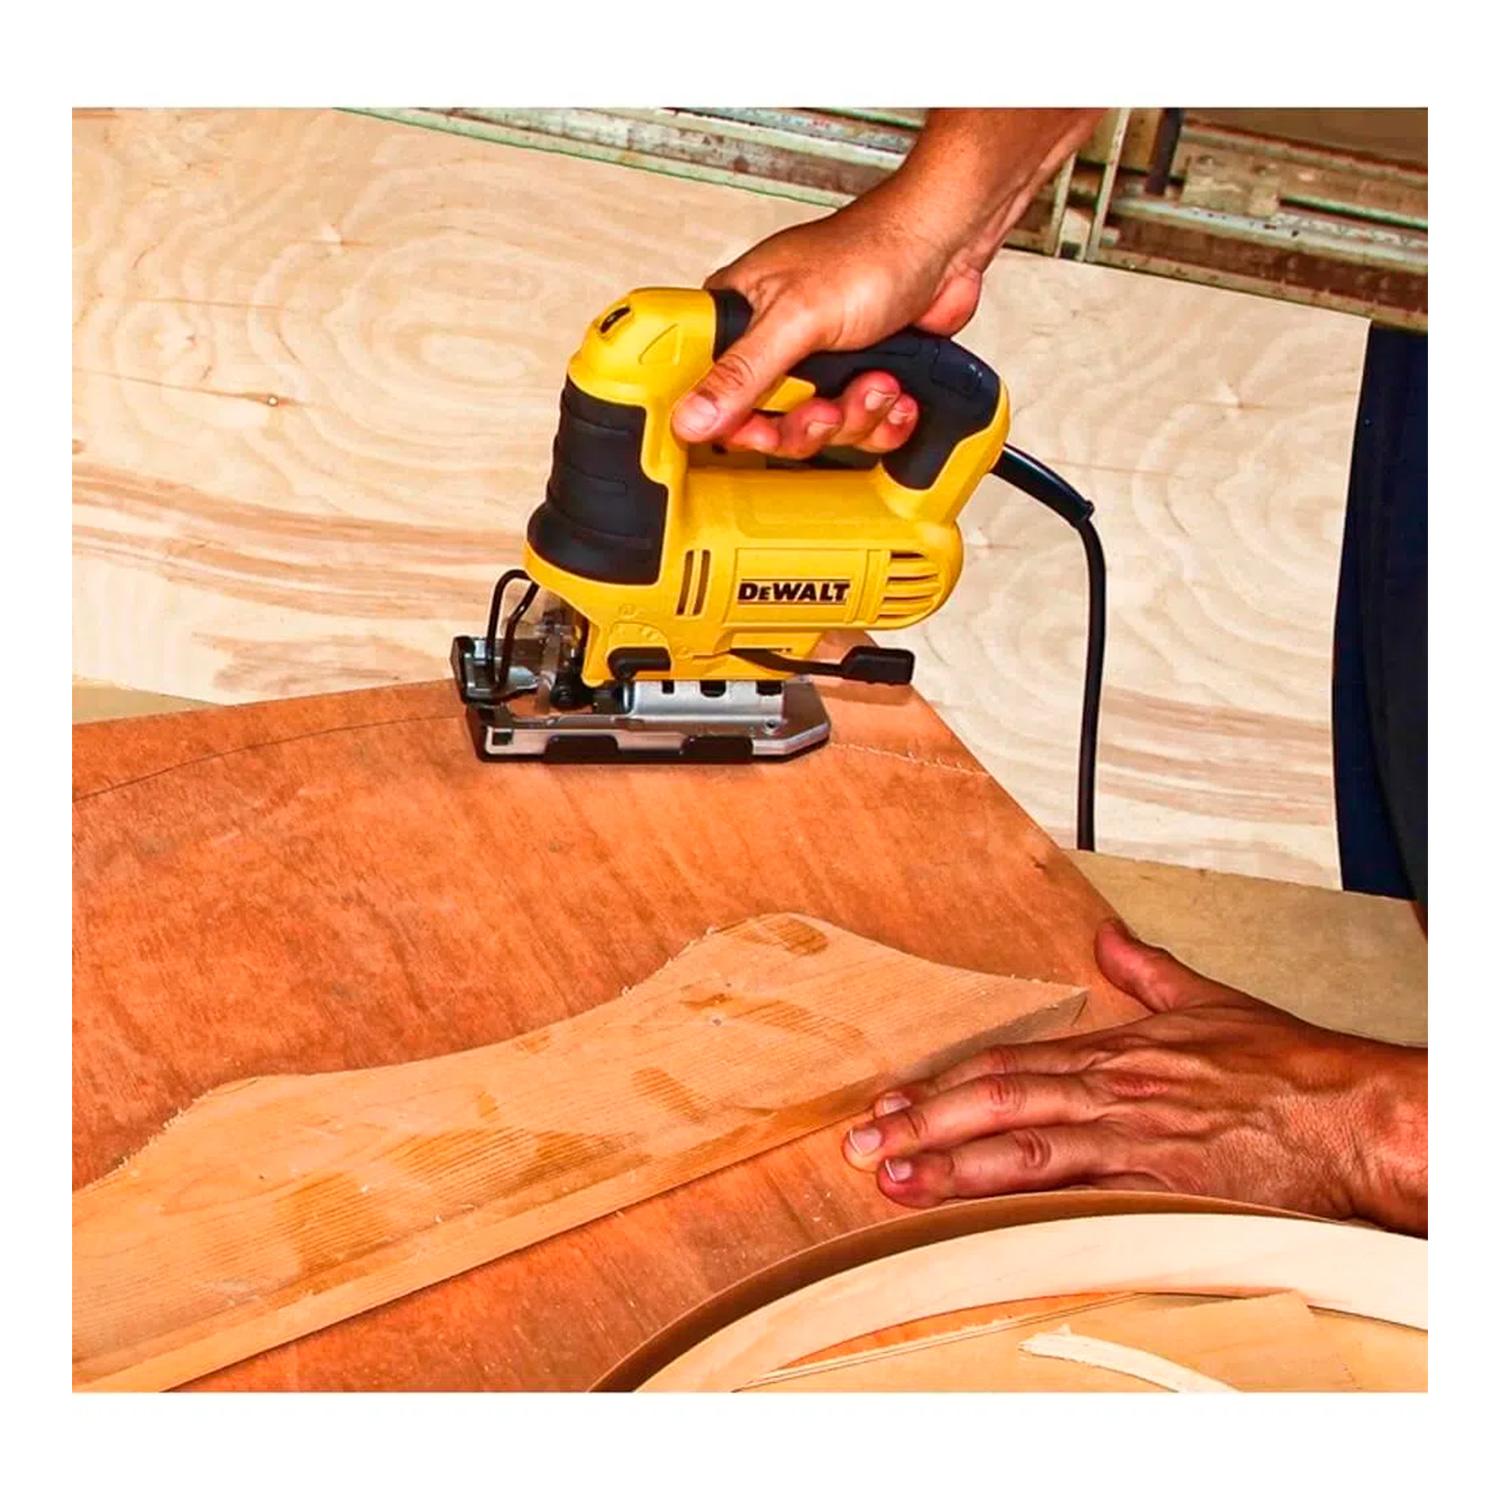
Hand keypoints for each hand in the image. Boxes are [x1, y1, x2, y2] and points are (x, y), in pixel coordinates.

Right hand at [671, 185, 984, 458]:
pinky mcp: (854, 380)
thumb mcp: (796, 317)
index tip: (756, 428)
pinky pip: (856, 431)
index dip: (728, 422)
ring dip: (855, 417)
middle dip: (810, 423)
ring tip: (877, 382)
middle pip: (766, 425)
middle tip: (829, 405)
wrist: (944, 244)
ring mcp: (815, 367)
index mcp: (738, 318)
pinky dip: (882, 420)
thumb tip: (690, 416)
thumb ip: (742, 372)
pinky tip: (895, 393)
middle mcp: (771, 346)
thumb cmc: (871, 251)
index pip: (705, 391)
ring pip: (816, 433)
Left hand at [843, 919, 1427, 1233]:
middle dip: (922, 1122)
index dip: (942, 1083)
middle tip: (861, 1143)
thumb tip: (1109, 937)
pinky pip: (1078, 1199)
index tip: (892, 1099)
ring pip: (1023, 1150)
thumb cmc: (1288, 1068)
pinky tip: (981, 1227)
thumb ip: (1148, 972)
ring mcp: (1130, 1139)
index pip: (1006, 1067)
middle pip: (995, 1102)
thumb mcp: (1208, 1001)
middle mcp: (1110, 1092)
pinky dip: (1024, 1210)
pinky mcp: (1159, 1185)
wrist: (1350, 1113)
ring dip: (952, 1166)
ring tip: (893, 1182)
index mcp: (1114, 1053)